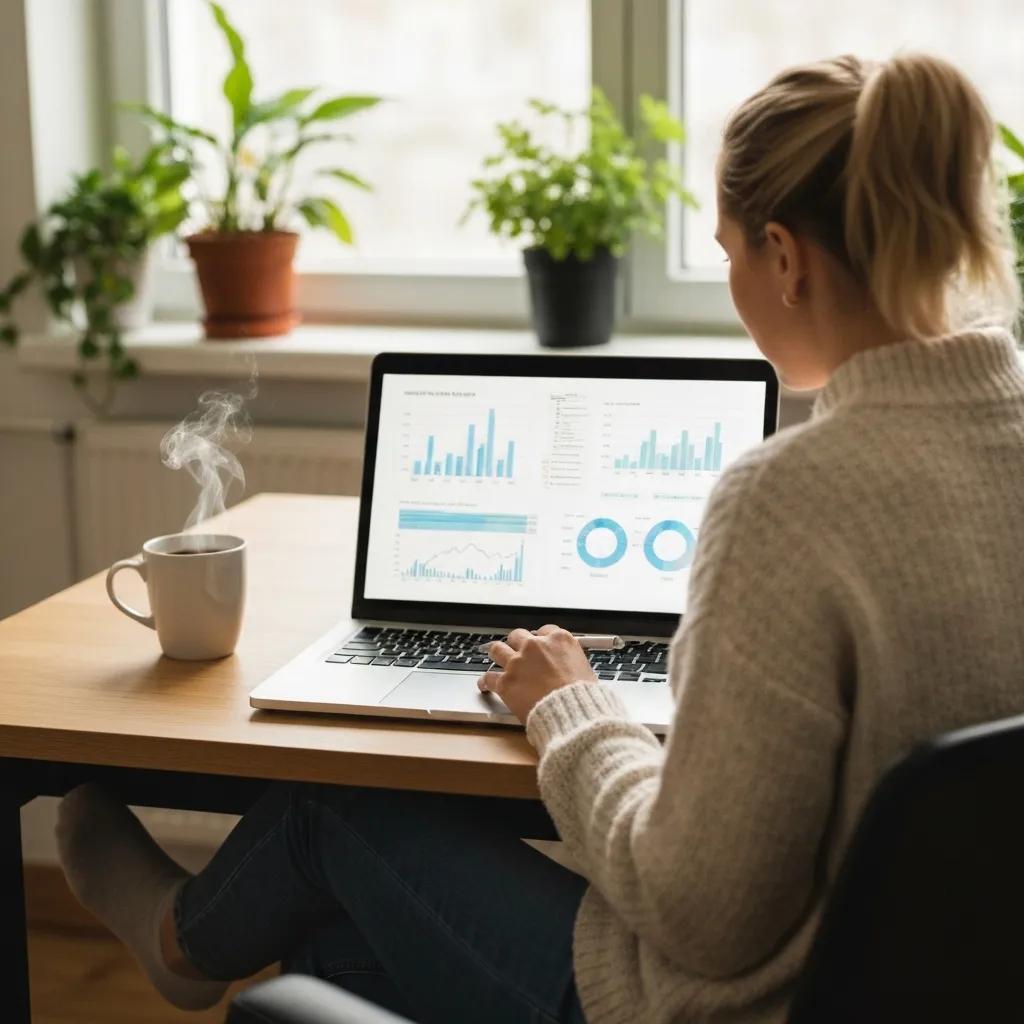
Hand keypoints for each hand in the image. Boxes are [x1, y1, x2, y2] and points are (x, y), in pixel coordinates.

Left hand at [478, 624, 596, 725]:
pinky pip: (488, 678)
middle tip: (516, 650)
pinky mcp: (506, 682)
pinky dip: (485, 682)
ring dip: (497, 653)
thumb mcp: (586, 669)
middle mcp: (535, 646)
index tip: (538, 645)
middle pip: (518, 635)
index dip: (540, 639)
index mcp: (558, 640)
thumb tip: (568, 667)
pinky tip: (484, 684)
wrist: (571, 711)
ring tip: (495, 656)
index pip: (544, 631)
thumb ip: (571, 662)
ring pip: (497, 649)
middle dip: (517, 643)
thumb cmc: (582, 696)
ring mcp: (518, 663)